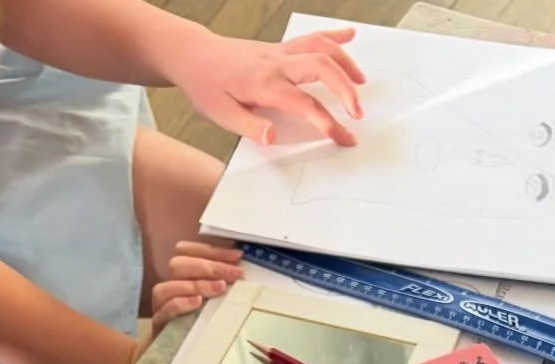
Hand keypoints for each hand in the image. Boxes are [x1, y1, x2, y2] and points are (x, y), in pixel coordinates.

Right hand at [151, 239, 243, 331]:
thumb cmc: (199, 329)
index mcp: (179, 278)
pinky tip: (198, 303)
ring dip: (197, 284)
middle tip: (234, 273)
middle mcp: (168, 288)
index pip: (187, 251)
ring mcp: (160, 306)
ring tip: (221, 288)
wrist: (176, 358)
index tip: (237, 257)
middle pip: (178, 264)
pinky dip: (181, 303)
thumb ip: (221, 285)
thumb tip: (242, 271)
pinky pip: (165, 310)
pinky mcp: (159, 326)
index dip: (212, 251)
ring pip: (169, 286)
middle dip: (209, 266)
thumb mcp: (212, 304)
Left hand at [172, 28, 364, 146]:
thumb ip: (249, 126)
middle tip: (358, 113)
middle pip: (321, 67)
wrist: (192, 55)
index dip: (328, 122)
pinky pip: (311, 38)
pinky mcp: (280, 48)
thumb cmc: (206, 85)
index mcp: (264, 84)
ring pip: (320, 48)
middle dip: (345, 90)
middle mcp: (276, 63)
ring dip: (345, 63)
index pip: (305, 103)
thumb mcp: (221, 114)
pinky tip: (349, 34)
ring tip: (361, 82)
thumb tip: (272, 138)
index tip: (343, 138)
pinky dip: (333, 35)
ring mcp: (279, 52)